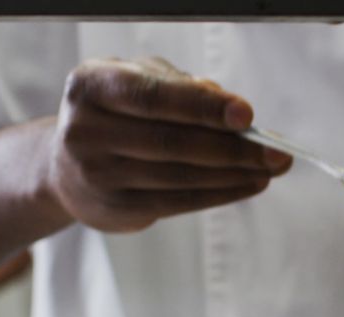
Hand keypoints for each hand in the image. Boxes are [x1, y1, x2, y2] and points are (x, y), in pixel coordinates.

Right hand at [45, 57, 292, 231]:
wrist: (66, 168)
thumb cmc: (116, 114)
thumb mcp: (138, 82)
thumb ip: (181, 87)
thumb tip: (230, 108)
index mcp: (90, 86)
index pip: (152, 96)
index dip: (202, 106)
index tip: (247, 116)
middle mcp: (86, 130)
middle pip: (172, 141)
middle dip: (233, 148)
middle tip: (276, 152)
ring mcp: (98, 174)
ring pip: (180, 176)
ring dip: (234, 174)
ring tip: (270, 169)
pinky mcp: (116, 208)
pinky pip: (179, 201)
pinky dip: (220, 194)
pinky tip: (248, 185)